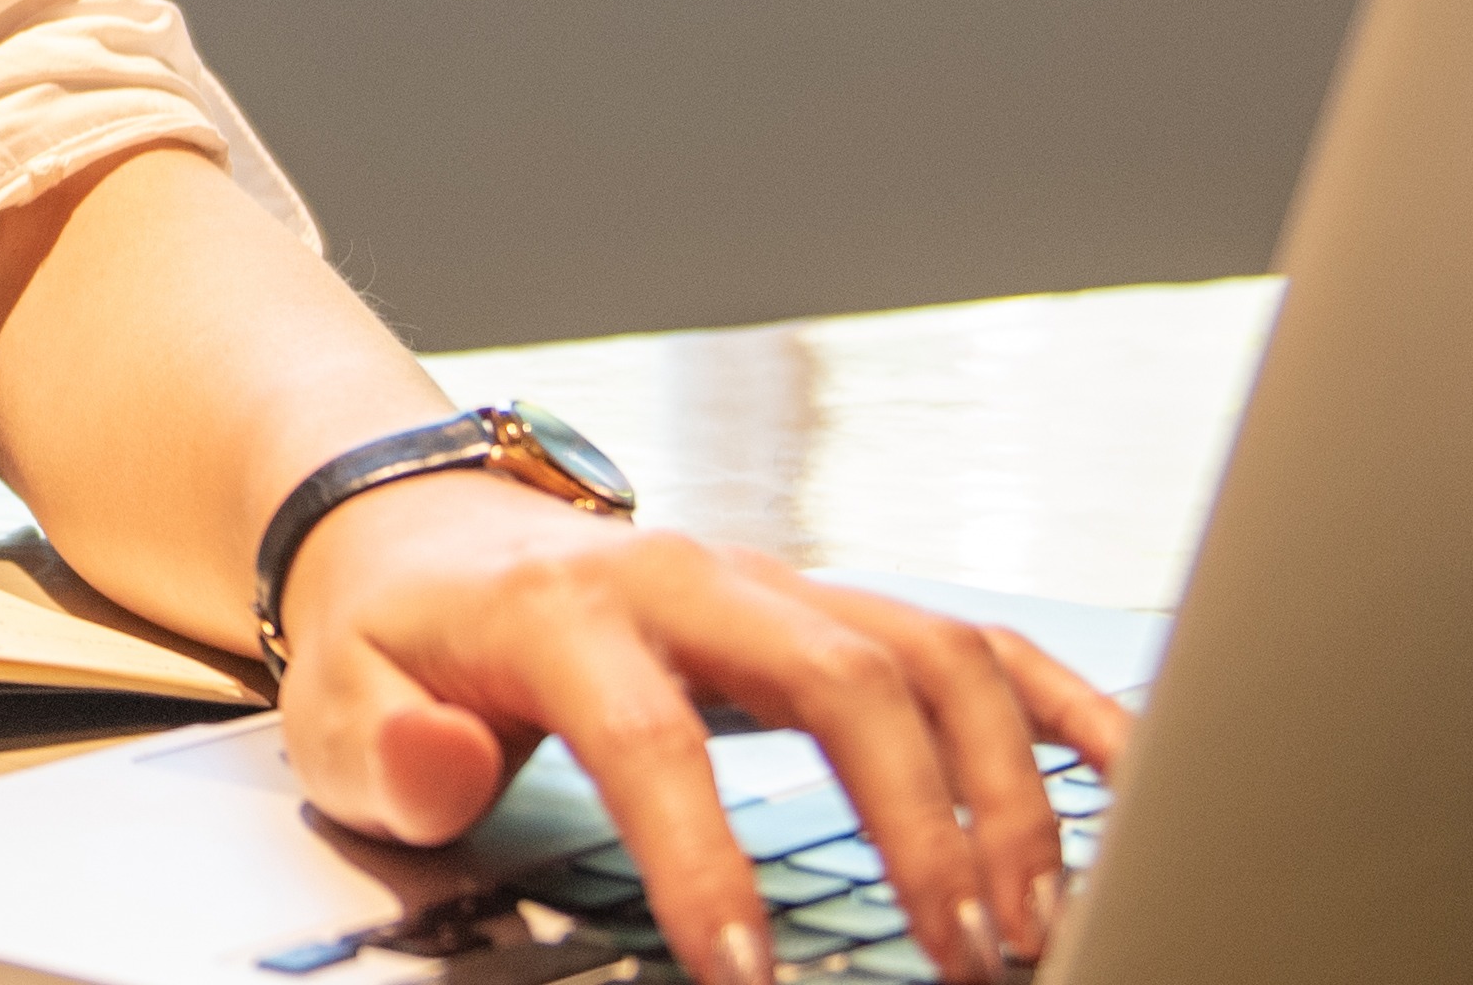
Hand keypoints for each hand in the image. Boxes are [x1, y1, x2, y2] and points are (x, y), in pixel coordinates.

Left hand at [273, 472, 1136, 984]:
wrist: (429, 533)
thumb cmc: (401, 643)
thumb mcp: (342, 707)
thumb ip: (392, 751)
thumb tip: (452, 760)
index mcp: (571, 607)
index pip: (654, 734)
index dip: (703, 857)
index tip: (748, 973)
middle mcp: (700, 579)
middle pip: (847, 678)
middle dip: (920, 823)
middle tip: (963, 957)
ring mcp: (783, 585)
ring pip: (935, 656)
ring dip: (1005, 788)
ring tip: (1031, 923)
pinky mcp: (838, 606)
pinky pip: (977, 639)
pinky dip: (1063, 704)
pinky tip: (1130, 783)